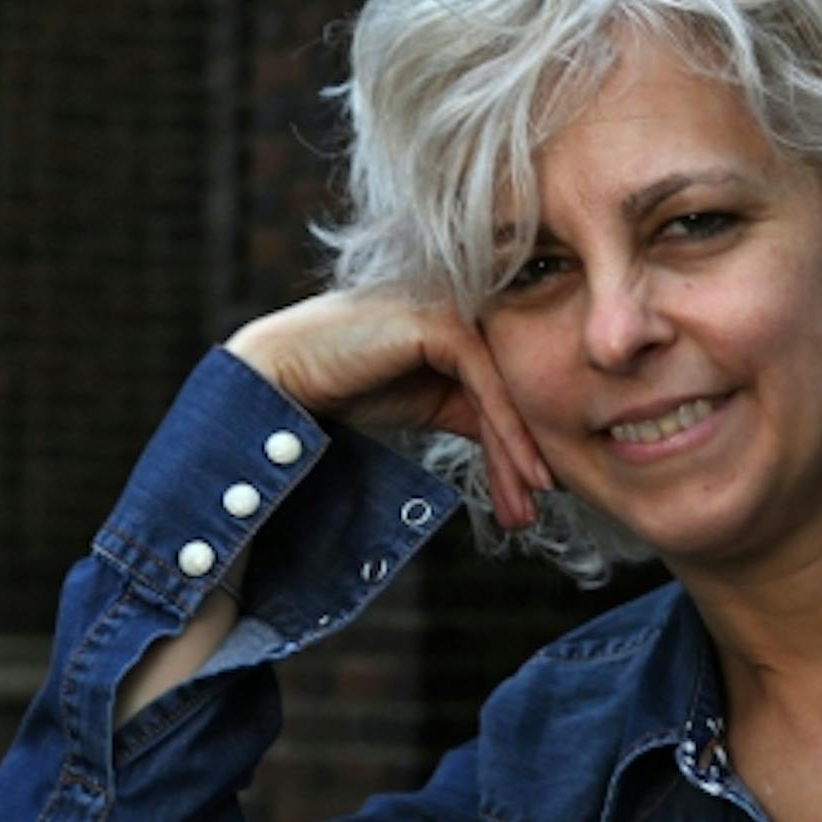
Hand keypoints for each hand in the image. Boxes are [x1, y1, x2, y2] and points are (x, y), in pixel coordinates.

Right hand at [226, 291, 552, 529]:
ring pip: (505, 392)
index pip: (510, 386)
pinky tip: (521, 474)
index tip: (536, 496)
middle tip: (531, 514)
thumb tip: (528, 451)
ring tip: (526, 508)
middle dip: (524, 457)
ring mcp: (457, 309)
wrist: (284, 374)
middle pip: (513, 390)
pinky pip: (487, 386)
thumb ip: (477, 411)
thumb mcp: (432, 403)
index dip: (522, 444)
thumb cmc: (351, 384)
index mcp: (471, 319)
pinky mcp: (443, 322)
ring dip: (518, 457)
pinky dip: (508, 434)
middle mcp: (470, 306)